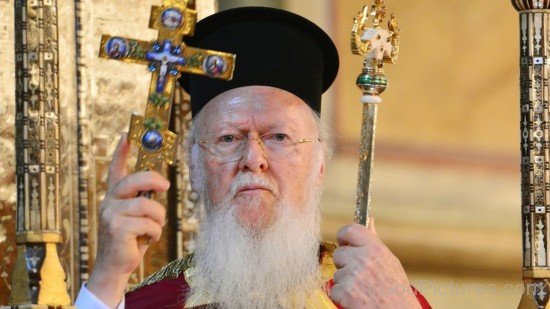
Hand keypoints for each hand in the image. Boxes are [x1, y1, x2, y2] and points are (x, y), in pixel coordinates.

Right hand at [87, 134, 169, 307]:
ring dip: (158, 220)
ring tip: (152, 231)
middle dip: (154, 180)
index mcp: (114, 196)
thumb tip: (160, 184)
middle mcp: (109, 201)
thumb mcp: (136, 217)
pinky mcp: (117, 228)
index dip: (121, 151)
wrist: (115, 267)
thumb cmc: (130, 240)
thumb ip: (142, 200)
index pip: (115, 169)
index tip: (127, 135)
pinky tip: (147, 241)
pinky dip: (155, 234)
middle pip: (135, 179)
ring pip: (148, 206)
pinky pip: (149, 224)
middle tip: (166, 186)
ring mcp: (111, 214)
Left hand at [330, 219, 419, 308]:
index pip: (350, 230)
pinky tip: (357, 299)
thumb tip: (369, 220)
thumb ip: (374, 241)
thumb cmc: (396, 291)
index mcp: (375, 249)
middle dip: (344, 264)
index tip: (345, 243)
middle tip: (359, 275)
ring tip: (362, 289)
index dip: (344, 236)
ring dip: (345, 282)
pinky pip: (334, 289)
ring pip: (336, 273)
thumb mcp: (390, 262)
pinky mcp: (345, 292)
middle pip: (338, 253)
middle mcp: (363, 259)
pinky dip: (342, 297)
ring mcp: (353, 276)